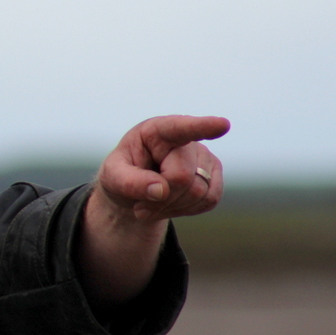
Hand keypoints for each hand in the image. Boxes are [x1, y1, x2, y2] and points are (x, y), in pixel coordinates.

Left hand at [79, 114, 229, 304]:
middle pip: (182, 177)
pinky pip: (210, 200)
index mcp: (156, 131)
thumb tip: (161, 190)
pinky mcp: (214, 175)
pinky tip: (170, 204)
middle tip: (140, 205)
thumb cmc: (121, 176)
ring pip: (199, 192)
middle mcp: (185, 140)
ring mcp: (203, 157)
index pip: (180, 128)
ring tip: (153, 202)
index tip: (222, 124)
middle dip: (161, 197)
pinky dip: (186, 210)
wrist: (133, 191)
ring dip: (171, 206)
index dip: (202, 127)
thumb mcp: (112, 178)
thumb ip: (130, 182)